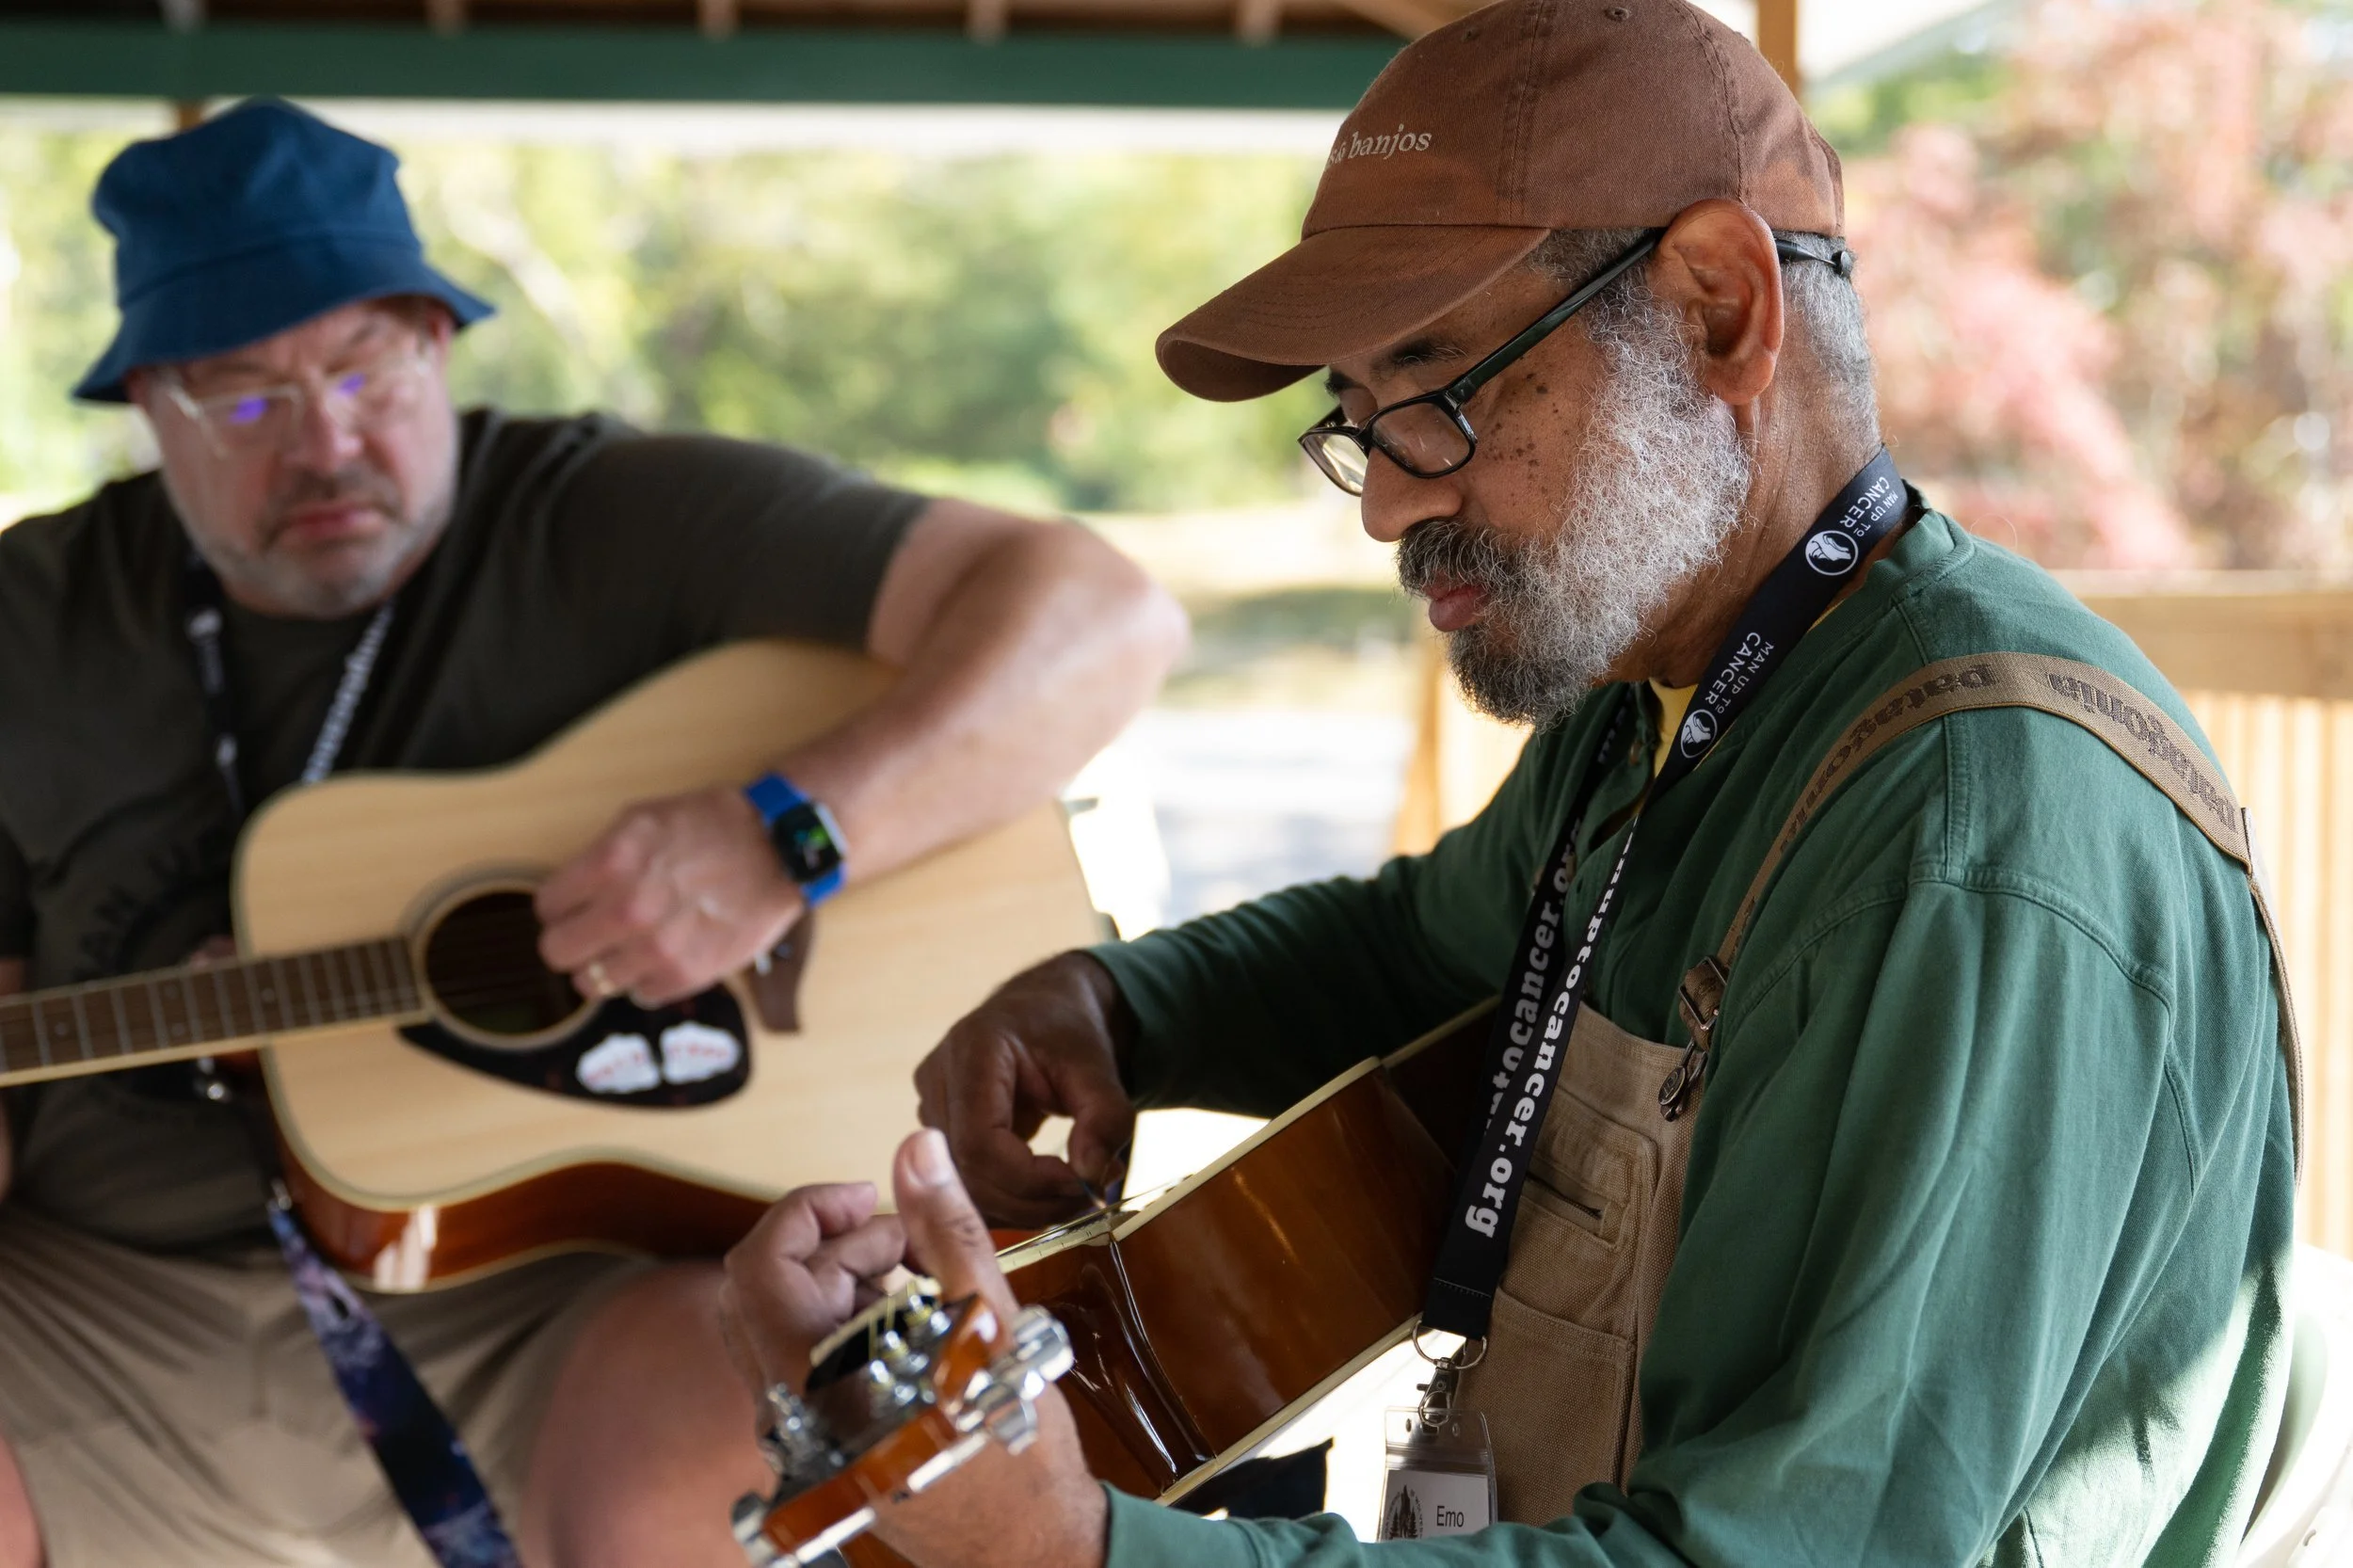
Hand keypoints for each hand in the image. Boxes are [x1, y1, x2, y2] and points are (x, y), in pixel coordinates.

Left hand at [534, 784, 802, 1007]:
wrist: (778, 851)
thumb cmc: (712, 828)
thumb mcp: (642, 820)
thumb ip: (598, 856)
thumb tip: (567, 894)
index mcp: (611, 864)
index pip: (547, 907)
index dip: (560, 906)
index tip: (574, 906)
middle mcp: (628, 910)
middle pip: (557, 953)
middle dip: (571, 942)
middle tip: (592, 933)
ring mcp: (656, 948)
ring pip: (592, 983)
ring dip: (606, 966)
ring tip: (631, 946)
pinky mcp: (686, 975)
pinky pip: (639, 994)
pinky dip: (646, 979)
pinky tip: (665, 954)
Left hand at [717, 1132, 1107, 1567]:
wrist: (1022, 1545)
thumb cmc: (1006, 1449)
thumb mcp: (985, 1323)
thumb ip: (944, 1228)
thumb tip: (918, 1149)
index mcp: (813, 1376)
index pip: (759, 1263)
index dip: (808, 1210)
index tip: (869, 1197)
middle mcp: (789, 1406)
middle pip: (771, 1286)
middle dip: (839, 1245)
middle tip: (912, 1244)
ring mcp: (801, 1426)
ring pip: (790, 1321)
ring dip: (849, 1283)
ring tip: (926, 1282)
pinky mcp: (822, 1438)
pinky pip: (809, 1359)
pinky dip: (852, 1323)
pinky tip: (916, 1323)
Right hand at [914, 954, 1137, 1228]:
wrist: (1045, 1009)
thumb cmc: (1068, 1030)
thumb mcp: (1099, 1066)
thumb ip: (1105, 1119)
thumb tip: (1094, 1178)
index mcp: (973, 1050)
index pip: (980, 1143)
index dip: (1029, 1180)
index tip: (1082, 1185)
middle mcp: (938, 1078)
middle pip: (966, 1172)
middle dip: (1031, 1201)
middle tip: (1087, 1198)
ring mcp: (930, 1104)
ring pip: (962, 1186)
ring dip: (1020, 1207)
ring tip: (1071, 1193)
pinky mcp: (936, 1127)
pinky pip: (962, 1182)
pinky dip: (1006, 1200)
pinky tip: (1044, 1192)